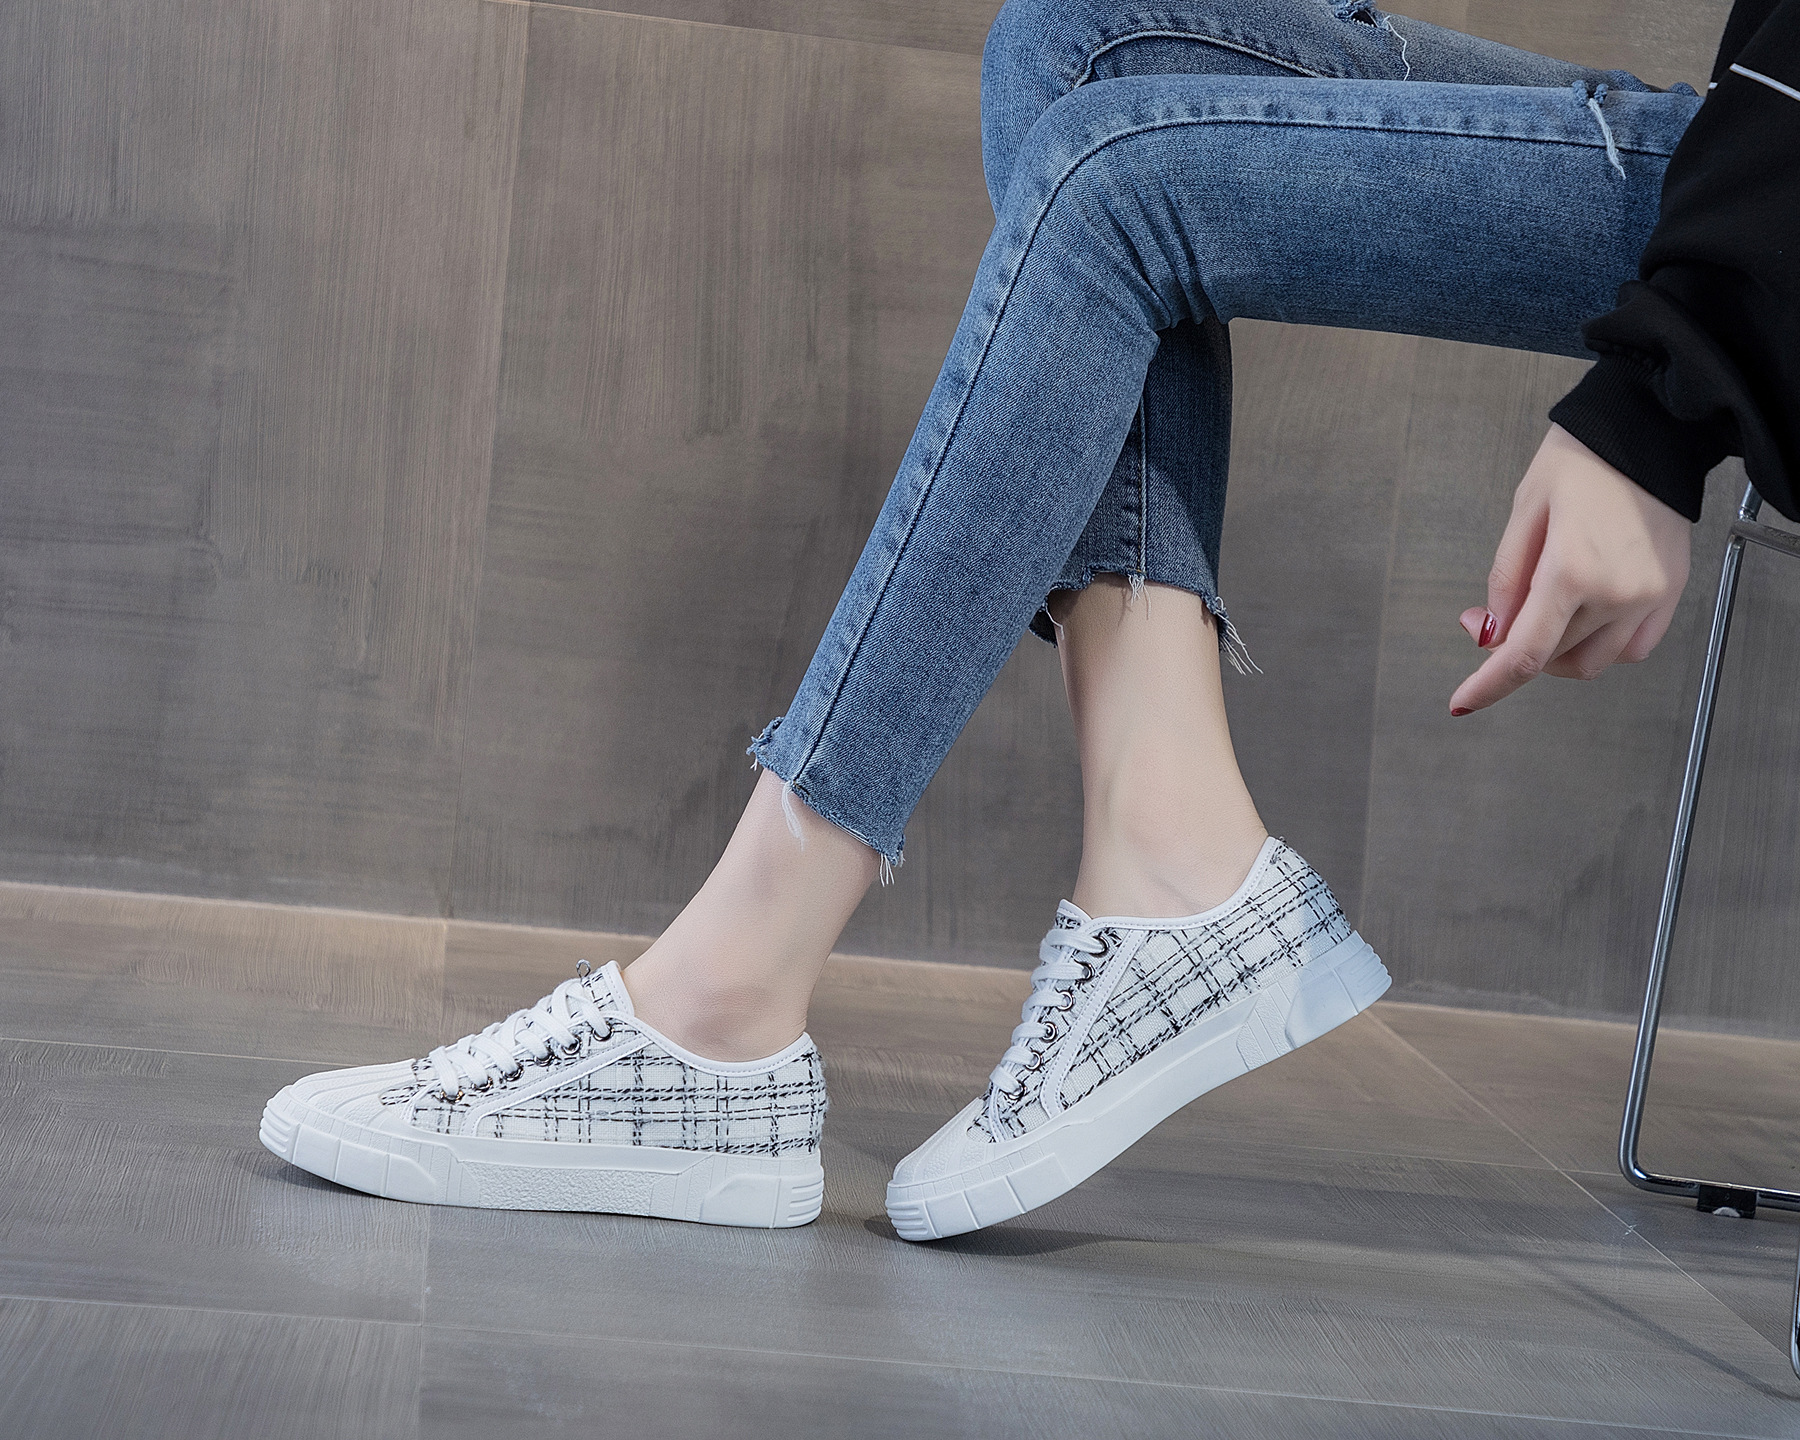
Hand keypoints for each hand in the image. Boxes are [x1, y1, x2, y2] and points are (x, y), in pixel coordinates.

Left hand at [1450, 424, 1691, 714]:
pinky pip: (1631, 648)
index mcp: (1571, 571)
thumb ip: (1506, 578)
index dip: (1488, 686)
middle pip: (1552, 657)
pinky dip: (1600, 646)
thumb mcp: (1525, 511)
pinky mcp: (1671, 592)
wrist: (1649, 429)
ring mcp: (1648, 598)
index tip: (1461, 703)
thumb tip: (1491, 632)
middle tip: (1487, 614)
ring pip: (1592, 661)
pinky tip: (1581, 617)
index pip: (1523, 654)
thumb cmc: (1582, 460)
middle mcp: (1615, 594)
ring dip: (1556, 652)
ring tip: (1539, 609)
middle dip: (1511, 645)